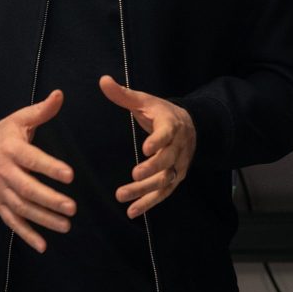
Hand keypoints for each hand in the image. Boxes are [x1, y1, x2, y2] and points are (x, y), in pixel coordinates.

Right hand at [0, 90, 75, 252]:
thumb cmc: (1, 134)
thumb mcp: (18, 119)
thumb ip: (41, 111)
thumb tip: (60, 94)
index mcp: (11, 149)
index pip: (32, 159)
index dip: (50, 167)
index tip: (70, 175)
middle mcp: (4, 172)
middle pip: (26, 189)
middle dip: (49, 199)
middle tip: (72, 207)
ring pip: (21, 208)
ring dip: (43, 219)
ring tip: (66, 225)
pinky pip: (11, 222)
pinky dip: (26, 234)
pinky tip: (43, 246)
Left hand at [99, 75, 195, 217]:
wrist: (190, 125)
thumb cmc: (161, 112)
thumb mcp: (144, 101)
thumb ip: (123, 94)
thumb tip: (102, 80)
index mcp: (171, 125)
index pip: (167, 134)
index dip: (158, 141)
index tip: (145, 149)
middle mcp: (178, 147)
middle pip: (167, 160)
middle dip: (151, 169)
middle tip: (133, 176)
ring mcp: (178, 165)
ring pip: (164, 180)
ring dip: (145, 191)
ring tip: (122, 197)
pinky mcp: (175, 178)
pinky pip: (163, 193)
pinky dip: (149, 203)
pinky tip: (132, 211)